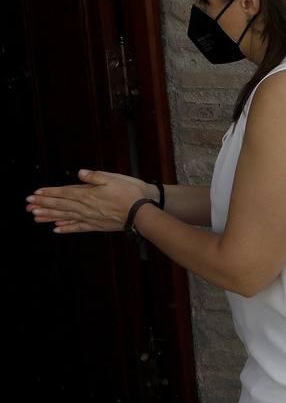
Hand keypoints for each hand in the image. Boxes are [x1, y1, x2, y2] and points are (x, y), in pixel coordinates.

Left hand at [28, 170, 151, 233]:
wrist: (141, 212)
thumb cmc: (129, 193)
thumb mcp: (114, 179)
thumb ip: (95, 176)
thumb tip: (80, 173)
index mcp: (88, 194)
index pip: (64, 193)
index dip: (49, 193)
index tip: (35, 193)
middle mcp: (85, 207)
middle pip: (60, 205)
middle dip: (43, 204)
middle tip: (28, 205)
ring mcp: (90, 217)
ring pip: (65, 217)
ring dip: (49, 216)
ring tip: (35, 217)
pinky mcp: (96, 225)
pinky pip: (77, 227)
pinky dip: (66, 228)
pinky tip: (56, 229)